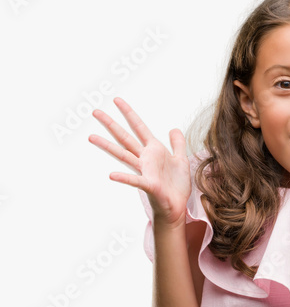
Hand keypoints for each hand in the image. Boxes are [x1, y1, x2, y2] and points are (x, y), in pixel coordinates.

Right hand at [88, 97, 190, 228]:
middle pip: (125, 138)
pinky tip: (111, 175)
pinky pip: (134, 180)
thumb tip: (173, 128)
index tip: (117, 100)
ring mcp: (145, 171)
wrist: (177, 206)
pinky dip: (123, 178)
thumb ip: (178, 144)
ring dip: (107, 146)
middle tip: (95, 112)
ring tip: (91, 137)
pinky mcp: (148, 185)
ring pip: (123, 155)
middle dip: (111, 124)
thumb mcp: (181, 160)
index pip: (139, 128)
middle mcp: (145, 159)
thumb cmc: (177, 185)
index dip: (129, 114)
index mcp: (154, 151)